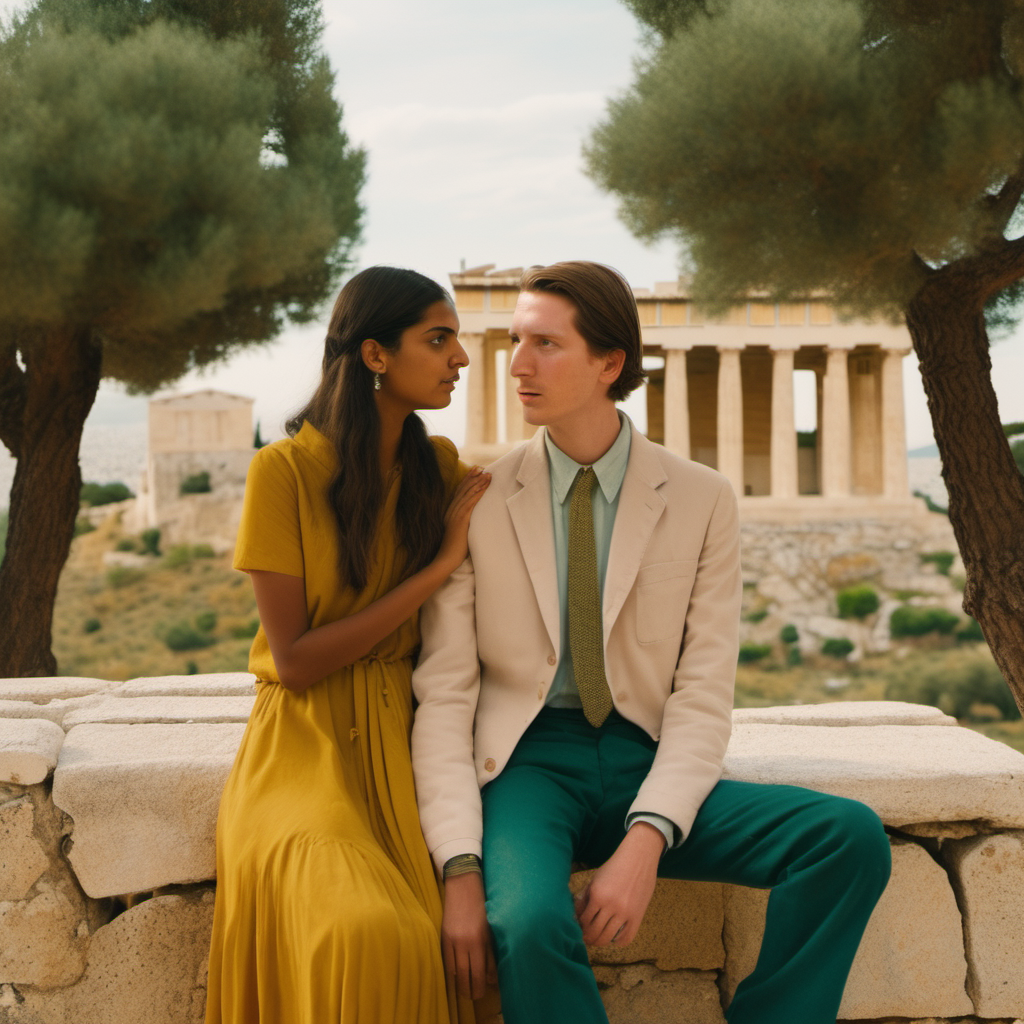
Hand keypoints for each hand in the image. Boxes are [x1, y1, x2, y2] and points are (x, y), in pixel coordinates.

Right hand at [435, 467, 489, 570]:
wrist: (447, 558)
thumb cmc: (455, 549)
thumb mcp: (460, 532)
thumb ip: (465, 523)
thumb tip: (474, 520)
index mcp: (450, 512)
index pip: (459, 492)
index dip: (467, 481)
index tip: (475, 472)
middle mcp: (451, 510)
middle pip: (463, 489)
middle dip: (473, 477)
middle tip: (482, 467)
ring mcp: (455, 514)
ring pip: (467, 494)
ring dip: (478, 483)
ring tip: (487, 474)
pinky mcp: (460, 519)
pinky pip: (470, 503)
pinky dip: (478, 493)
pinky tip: (484, 487)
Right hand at [441, 871, 497, 999]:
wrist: (463, 885)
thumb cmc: (482, 906)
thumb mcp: (490, 930)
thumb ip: (491, 955)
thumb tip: (493, 978)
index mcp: (479, 941)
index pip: (479, 973)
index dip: (480, 987)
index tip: (482, 994)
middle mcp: (464, 942)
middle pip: (465, 976)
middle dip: (469, 990)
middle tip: (473, 995)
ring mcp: (452, 940)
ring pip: (454, 971)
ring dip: (459, 983)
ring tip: (465, 988)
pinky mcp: (443, 936)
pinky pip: (446, 960)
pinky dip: (451, 970)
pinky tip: (456, 974)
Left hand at [574, 822, 663, 946]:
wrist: (638, 858)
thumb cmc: (614, 866)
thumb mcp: (595, 878)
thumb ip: (585, 896)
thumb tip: (575, 914)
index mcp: (597, 894)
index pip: (583, 919)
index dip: (579, 926)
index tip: (578, 929)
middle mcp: (611, 905)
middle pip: (594, 932)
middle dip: (587, 938)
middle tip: (585, 939)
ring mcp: (625, 912)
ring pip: (608, 937)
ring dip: (600, 942)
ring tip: (597, 940)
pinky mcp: (637, 916)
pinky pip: (626, 938)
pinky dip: (618, 942)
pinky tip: (613, 938)